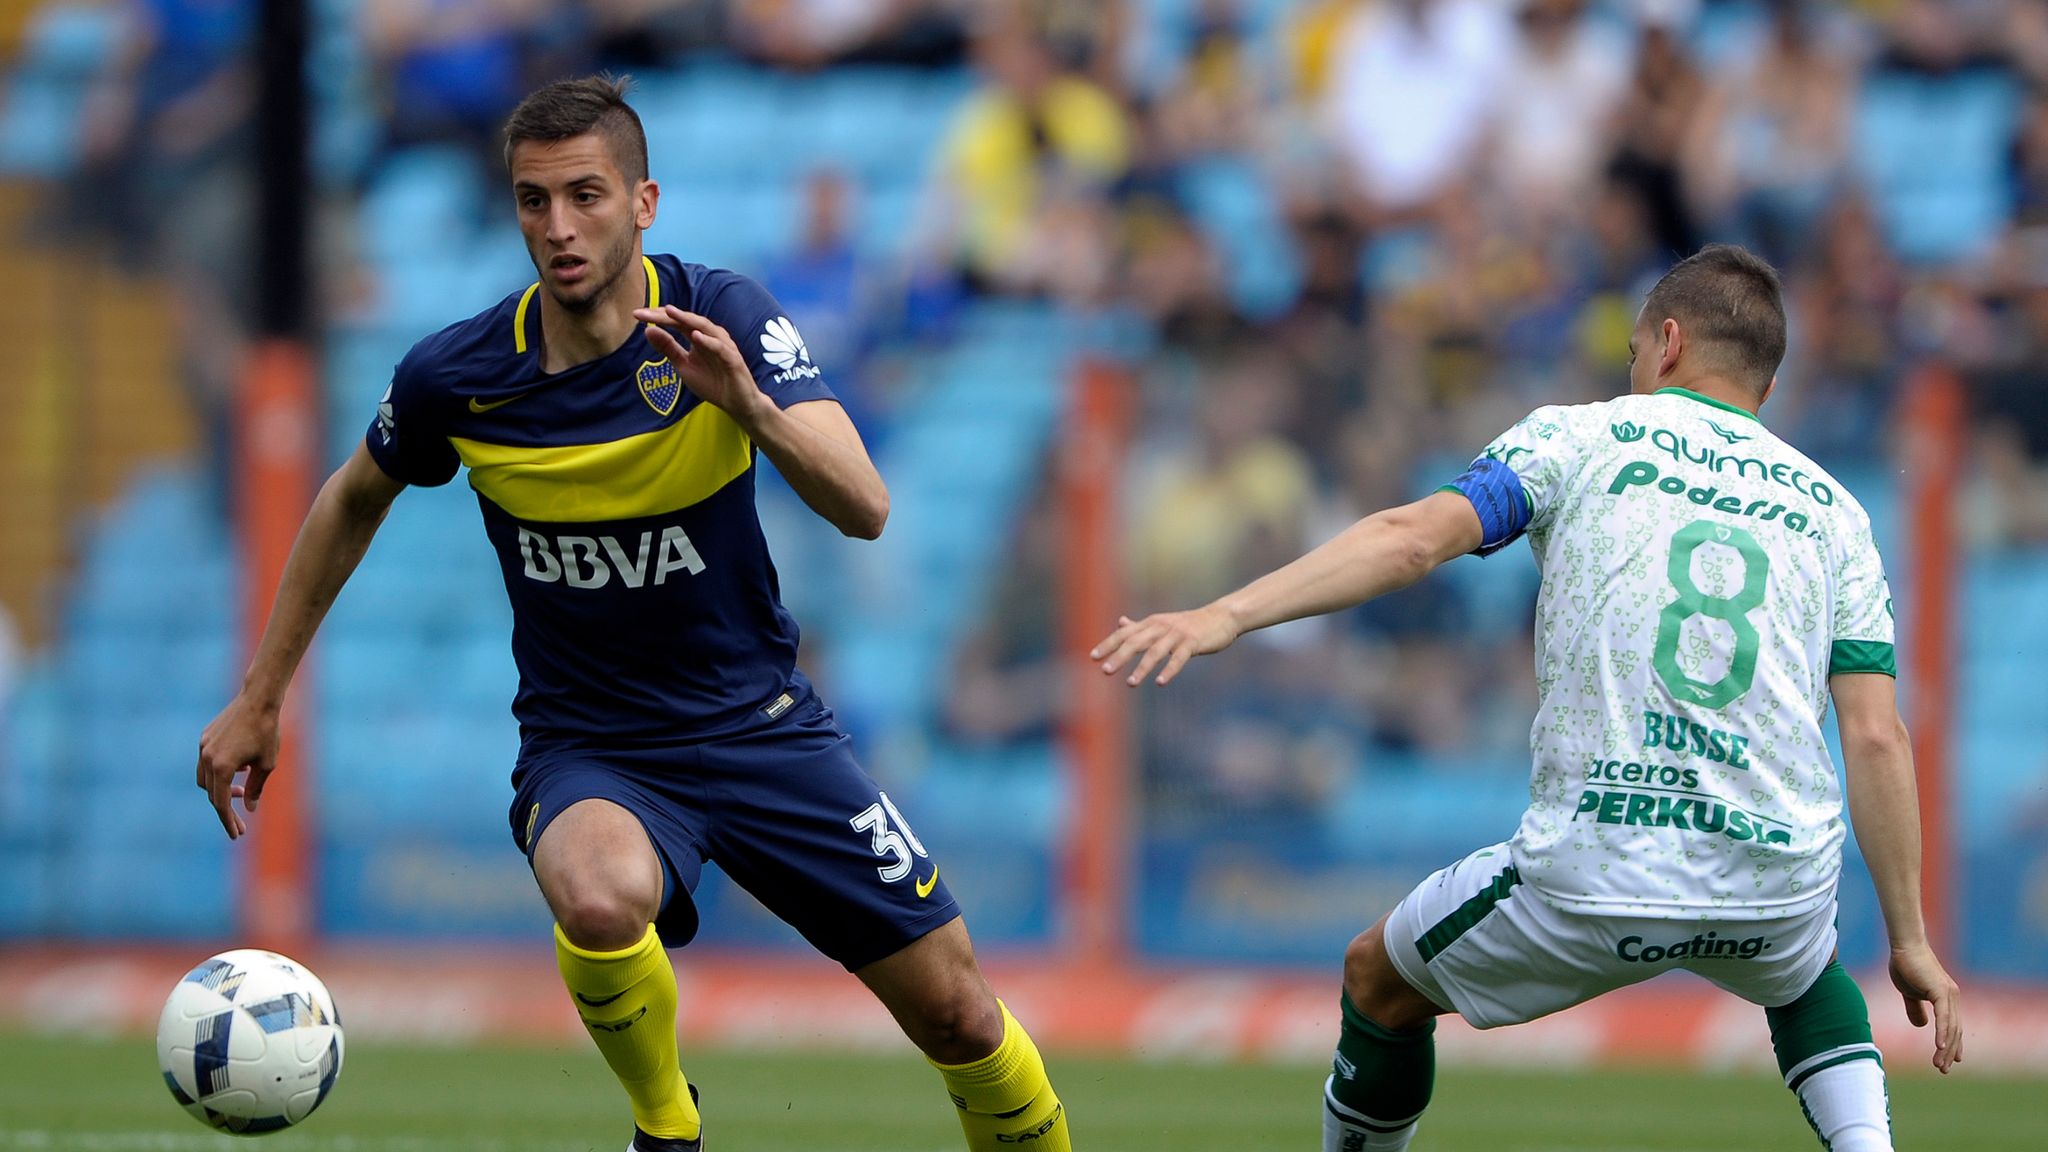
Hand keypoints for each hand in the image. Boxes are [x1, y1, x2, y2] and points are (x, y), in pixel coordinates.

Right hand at [196, 694, 279, 839]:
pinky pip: (207, 762)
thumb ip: (256, 788)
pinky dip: (219, 772)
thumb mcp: (267, 764)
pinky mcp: (205, 737)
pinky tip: (239, 769)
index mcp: (222, 767)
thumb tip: (250, 809)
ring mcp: (203, 746)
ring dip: (219, 790)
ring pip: (205, 779)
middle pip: (211, 794)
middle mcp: (207, 758)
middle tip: (241, 822)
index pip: (220, 803)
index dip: (228, 821)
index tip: (236, 835)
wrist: (259, 699)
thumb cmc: (268, 732)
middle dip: (225, 809)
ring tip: (240, 791)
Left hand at [632, 306, 767, 424]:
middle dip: (666, 315)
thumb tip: (648, 331)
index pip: (675, 322)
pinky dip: (708, 341)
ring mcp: (723, 346)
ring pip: (704, 327)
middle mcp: (710, 336)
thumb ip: (668, 349)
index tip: (636, 315)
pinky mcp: (733, 359)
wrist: (736, 403)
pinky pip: (720, 347)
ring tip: (669, 312)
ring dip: (687, 319)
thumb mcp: (683, 366)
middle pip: (687, 321)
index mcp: (698, 336)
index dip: (657, 317)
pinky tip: (695, 336)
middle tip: (645, 312)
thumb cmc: (712, 383)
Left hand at [1089, 605, 1239, 686]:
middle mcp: (1161, 627)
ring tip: (1130, 683)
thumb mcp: (1162, 623)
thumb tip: (1120, 623)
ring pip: (1155, 652)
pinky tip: (1161, 683)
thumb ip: (1140, 626)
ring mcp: (1177, 635)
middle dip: (1119, 657)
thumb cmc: (1189, 624)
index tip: (1093, 657)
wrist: (1220, 618)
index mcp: (1151, 623)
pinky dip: (1169, 670)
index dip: (1108, 644)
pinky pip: (1179, 658)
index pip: (1125, 634)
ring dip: (1142, 668)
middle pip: (1135, 642)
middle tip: (1105, 671)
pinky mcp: (1192, 643)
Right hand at [1889, 941, 1962, 1072]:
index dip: (1953, 1044)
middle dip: (1949, 1051)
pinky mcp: (1940, 991)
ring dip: (1946, 1047)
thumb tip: (1921, 1025)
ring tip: (1940, 1064)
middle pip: (1954, 1031)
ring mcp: (1948, 994)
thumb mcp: (1909, 992)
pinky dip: (1943, 1032)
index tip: (1952, 1060)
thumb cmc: (1905, 965)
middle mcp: (1952, 998)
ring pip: (1951, 1027)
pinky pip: (1944, 1017)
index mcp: (1945, 998)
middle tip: (1943, 1069)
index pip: (1952, 1026)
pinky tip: (1939, 1045)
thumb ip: (1915, 1008)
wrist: (1903, 946)